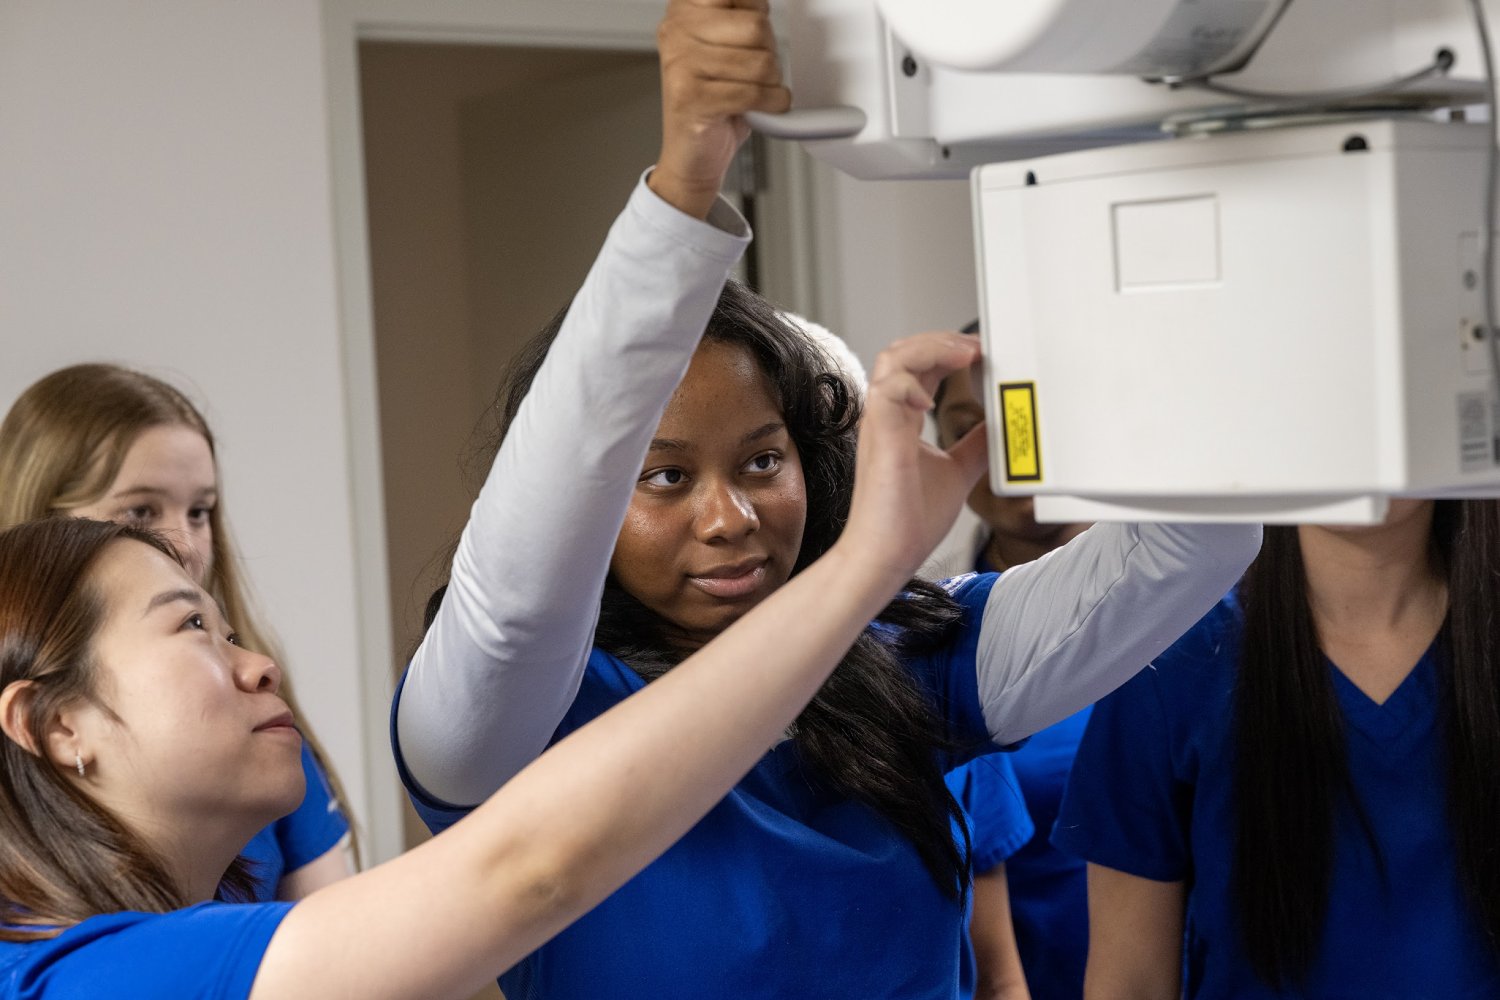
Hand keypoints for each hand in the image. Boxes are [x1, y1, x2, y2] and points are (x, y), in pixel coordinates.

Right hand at [651, 0, 790, 218]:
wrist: (691, 155)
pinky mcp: (692, 97)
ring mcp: (681, 64)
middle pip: (756, 26)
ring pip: (760, 62)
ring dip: (770, 83)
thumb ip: (741, 16)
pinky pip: (753, 93)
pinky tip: (760, 107)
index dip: (756, 10)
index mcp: (684, 10)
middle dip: (768, 52)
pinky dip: (771, 104)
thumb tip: (763, 3)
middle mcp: (677, 31)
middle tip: (752, 69)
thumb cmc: (713, 98)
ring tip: (751, 90)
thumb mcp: (726, 43)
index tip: (750, 32)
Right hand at [838, 332, 989, 585]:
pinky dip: (912, 382)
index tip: (979, 352)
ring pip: (892, 359)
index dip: (946, 351)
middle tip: (975, 347)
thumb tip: (1001, 426)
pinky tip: (934, 399)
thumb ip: (975, 445)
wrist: (887, 554)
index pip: (918, 368)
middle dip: (940, 340)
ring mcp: (880, 423)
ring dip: (929, 349)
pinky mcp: (880, 436)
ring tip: (962, 354)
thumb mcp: (958, 472)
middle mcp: (887, 417)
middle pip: (902, 352)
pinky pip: (888, 389)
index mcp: (901, 422)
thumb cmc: (909, 521)